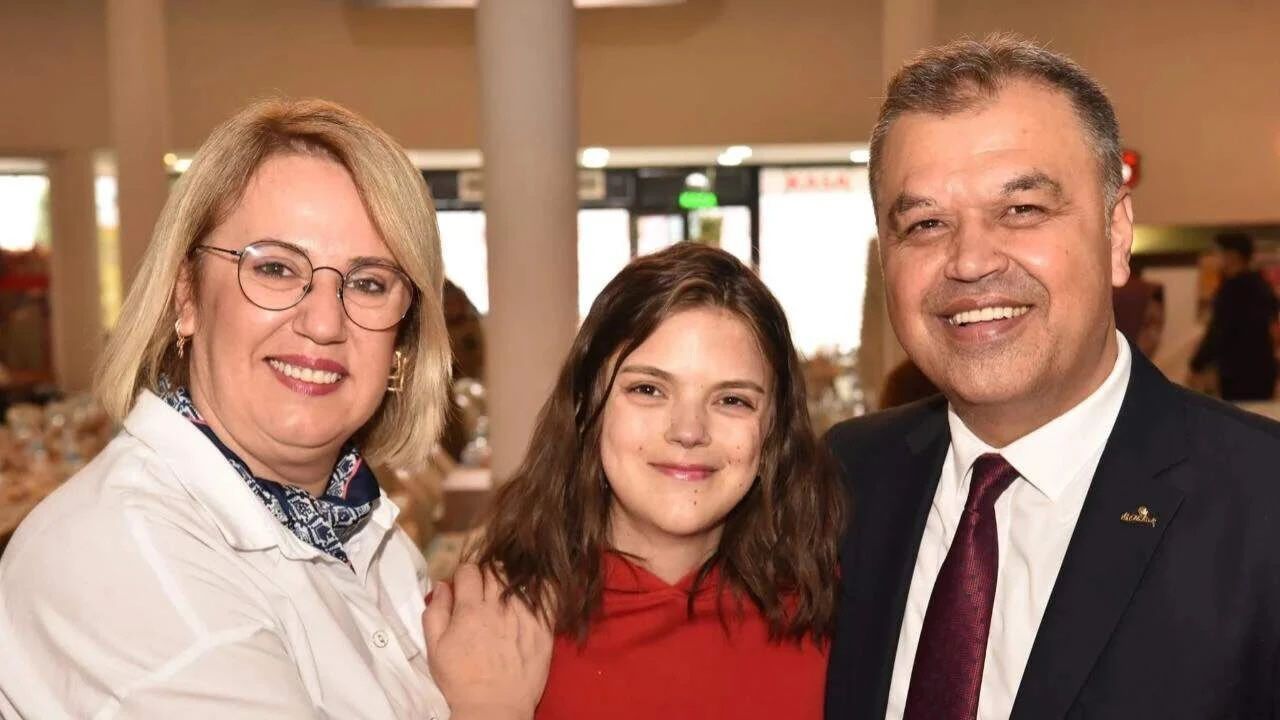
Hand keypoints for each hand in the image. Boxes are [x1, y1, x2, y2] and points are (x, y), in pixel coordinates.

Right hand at [423, 563, 552, 719]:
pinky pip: (546, 596)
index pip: (469, 570)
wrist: (494, 707)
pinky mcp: (543, 628)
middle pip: (495, 569)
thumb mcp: (435, 648)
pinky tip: (533, 594)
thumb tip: (442, 585)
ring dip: (510, 580)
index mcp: (470, 610)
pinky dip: (540, 589)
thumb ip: (436, 612)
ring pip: (519, 579)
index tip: (466, 585)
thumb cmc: (460, 680)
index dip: (465, 575)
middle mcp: (499, 607)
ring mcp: (524, 616)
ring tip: (506, 594)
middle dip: (487, 573)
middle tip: (485, 588)